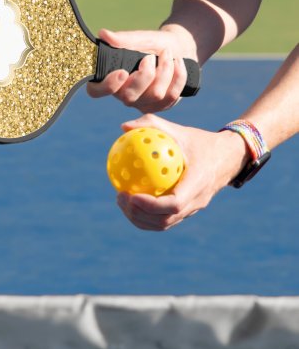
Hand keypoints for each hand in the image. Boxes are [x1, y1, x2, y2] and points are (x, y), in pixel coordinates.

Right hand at [87, 27, 196, 112]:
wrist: (178, 48)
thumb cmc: (153, 44)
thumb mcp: (140, 38)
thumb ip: (123, 39)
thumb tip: (103, 34)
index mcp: (110, 78)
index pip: (96, 91)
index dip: (107, 86)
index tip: (122, 72)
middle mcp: (123, 95)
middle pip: (129, 97)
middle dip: (145, 75)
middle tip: (150, 57)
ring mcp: (142, 103)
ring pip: (155, 95)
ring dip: (165, 70)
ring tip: (167, 54)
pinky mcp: (160, 106)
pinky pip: (171, 96)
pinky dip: (178, 75)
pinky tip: (178, 63)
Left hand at [115, 114, 249, 230]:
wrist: (228, 157)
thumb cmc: (200, 141)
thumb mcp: (179, 130)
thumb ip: (152, 125)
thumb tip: (123, 127)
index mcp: (198, 183)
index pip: (174, 204)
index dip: (151, 205)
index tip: (131, 195)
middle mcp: (197, 201)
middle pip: (165, 220)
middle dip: (139, 214)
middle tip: (120, 197)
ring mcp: (193, 209)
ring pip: (164, 224)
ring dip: (140, 218)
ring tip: (121, 201)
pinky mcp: (188, 211)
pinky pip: (165, 219)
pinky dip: (146, 216)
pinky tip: (130, 201)